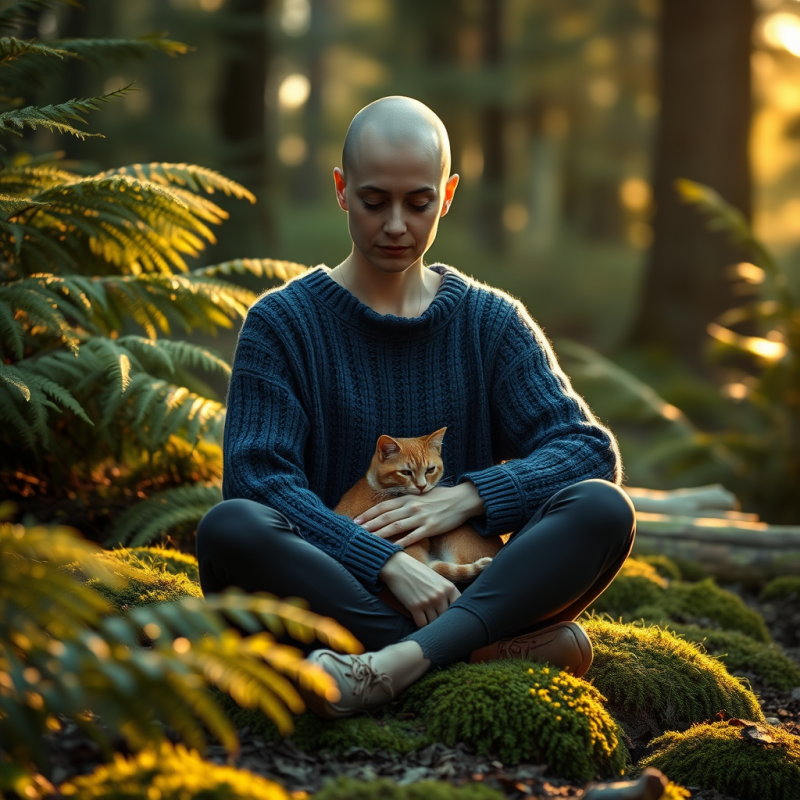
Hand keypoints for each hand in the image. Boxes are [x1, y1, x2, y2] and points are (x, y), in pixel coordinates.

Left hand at [354, 482, 484, 546]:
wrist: (461, 500)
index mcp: (407, 498)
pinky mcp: (431, 527)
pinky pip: (413, 536)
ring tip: (368, 541)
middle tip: (355, 533)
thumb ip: (405, 502)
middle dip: (369, 526)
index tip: (355, 521)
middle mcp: (411, 506)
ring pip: (396, 527)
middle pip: (385, 517)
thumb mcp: (420, 496)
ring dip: (380, 534)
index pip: (383, 507)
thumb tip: (390, 509)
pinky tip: (392, 548)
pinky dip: (401, 542)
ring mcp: (421, 517)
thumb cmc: (440, 498)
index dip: (368, 514)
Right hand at [379, 551, 460, 626]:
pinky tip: (417, 616)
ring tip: (425, 615)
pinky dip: (420, 623)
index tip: (449, 615)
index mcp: (449, 587)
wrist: (398, 566)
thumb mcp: (438, 579)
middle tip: (435, 617)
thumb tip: (454, 612)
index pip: (459, 608)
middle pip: (446, 618)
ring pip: (434, 622)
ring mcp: (428, 601)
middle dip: (440, 619)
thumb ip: (447, 593)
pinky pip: (422, 624)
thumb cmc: (419, 573)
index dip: (454, 614)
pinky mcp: (415, 607)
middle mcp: (440, 595)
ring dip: (430, 622)